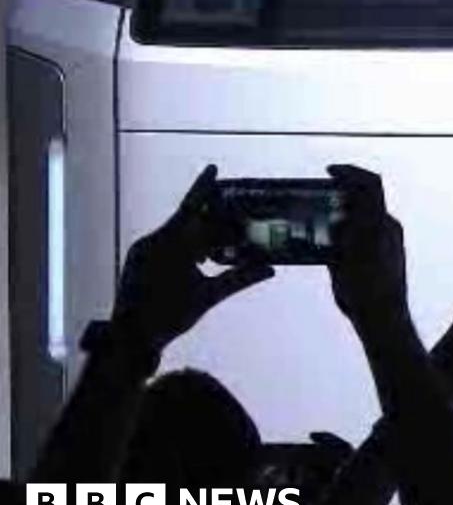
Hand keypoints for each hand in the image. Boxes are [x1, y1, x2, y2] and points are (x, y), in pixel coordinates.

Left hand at [111, 165, 273, 368]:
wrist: (131, 336)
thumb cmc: (169, 316)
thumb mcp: (208, 296)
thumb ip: (239, 278)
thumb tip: (270, 268)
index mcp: (171, 244)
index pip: (192, 208)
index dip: (203, 187)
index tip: (214, 168)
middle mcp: (155, 240)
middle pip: (190, 222)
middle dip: (213, 221)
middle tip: (238, 221)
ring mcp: (144, 250)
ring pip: (179, 234)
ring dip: (201, 237)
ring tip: (224, 244)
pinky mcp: (140, 259)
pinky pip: (167, 244)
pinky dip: (187, 247)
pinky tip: (203, 258)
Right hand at [325, 165, 409, 333]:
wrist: (384, 318)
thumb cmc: (362, 291)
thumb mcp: (340, 259)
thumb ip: (339, 234)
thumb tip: (337, 220)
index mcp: (379, 223)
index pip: (369, 183)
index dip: (350, 172)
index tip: (331, 172)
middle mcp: (390, 228)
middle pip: (368, 199)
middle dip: (345, 194)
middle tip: (323, 197)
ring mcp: (393, 241)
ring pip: (368, 217)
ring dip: (348, 214)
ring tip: (325, 222)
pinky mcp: (392, 254)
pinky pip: (372, 232)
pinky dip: (354, 230)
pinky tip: (337, 243)